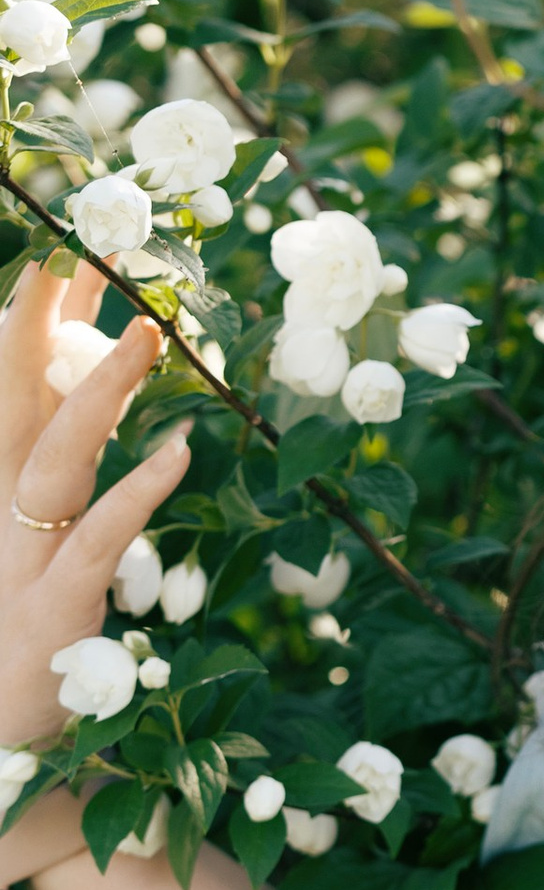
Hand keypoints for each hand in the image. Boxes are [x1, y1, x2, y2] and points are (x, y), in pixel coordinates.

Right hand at [0, 259, 191, 764]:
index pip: (15, 386)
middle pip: (16, 398)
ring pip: (58, 455)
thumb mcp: (39, 546)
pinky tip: (180, 451)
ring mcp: (20, 555)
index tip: (63, 249)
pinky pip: (98, 539)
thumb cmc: (21, 644)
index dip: (36, 320)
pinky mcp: (53, 607)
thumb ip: (70, 469)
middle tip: (75, 245)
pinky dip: (136, 493)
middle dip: (39, 321)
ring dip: (101, 390)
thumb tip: (116, 392)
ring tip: (149, 329)